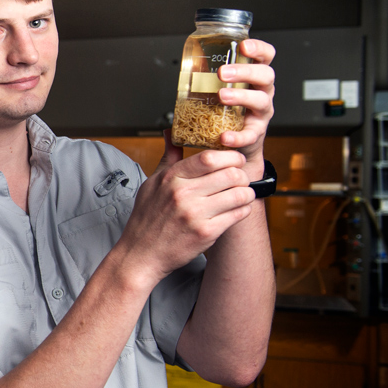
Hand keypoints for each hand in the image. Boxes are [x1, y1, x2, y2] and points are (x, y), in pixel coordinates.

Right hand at [122, 135, 256, 284]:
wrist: (141, 255)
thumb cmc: (147, 219)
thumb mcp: (152, 184)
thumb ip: (168, 158)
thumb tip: (171, 132)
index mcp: (171, 179)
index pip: (209, 158)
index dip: (230, 156)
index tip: (234, 160)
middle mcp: (183, 195)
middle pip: (230, 174)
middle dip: (242, 174)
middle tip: (241, 178)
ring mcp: (195, 215)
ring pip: (239, 194)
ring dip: (247, 193)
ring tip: (242, 194)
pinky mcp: (206, 233)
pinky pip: (238, 214)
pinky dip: (243, 210)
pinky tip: (238, 209)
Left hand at [215, 37, 275, 177]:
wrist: (238, 142)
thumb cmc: (228, 109)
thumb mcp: (220, 89)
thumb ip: (207, 76)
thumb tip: (186, 64)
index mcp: (254, 77)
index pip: (266, 57)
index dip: (259, 49)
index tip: (244, 46)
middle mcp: (262, 92)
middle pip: (266, 75)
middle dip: (245, 71)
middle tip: (222, 73)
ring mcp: (261, 113)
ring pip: (261, 101)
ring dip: (241, 97)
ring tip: (221, 96)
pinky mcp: (255, 134)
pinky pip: (250, 135)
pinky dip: (237, 137)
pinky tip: (225, 137)